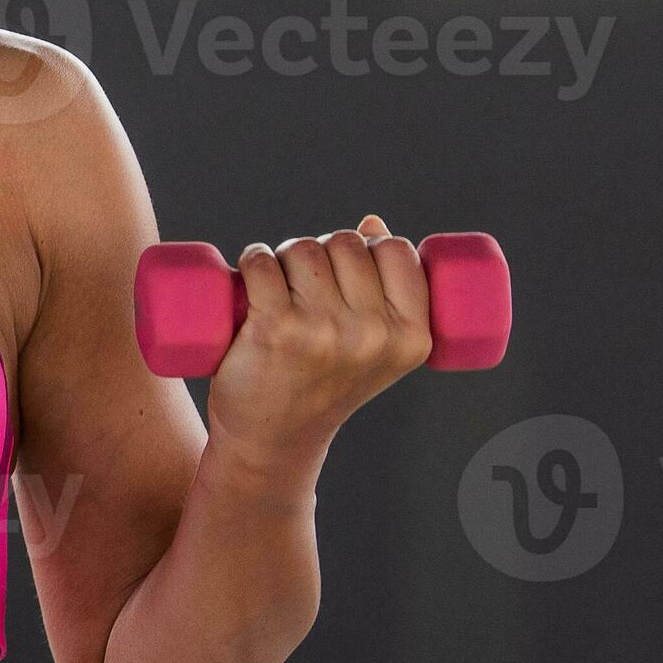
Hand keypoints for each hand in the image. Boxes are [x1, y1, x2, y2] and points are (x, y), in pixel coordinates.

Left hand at [202, 216, 432, 490]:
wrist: (274, 438)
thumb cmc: (323, 382)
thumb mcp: (374, 346)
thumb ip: (387, 289)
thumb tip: (372, 224)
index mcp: (411, 337)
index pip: (397, 251)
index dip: (369, 247)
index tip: (349, 270)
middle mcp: (373, 335)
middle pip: (345, 244)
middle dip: (321, 252)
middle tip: (305, 287)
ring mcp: (323, 332)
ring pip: (303, 249)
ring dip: (284, 257)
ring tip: (279, 290)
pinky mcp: (275, 329)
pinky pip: (262, 262)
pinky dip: (252, 259)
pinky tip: (251, 276)